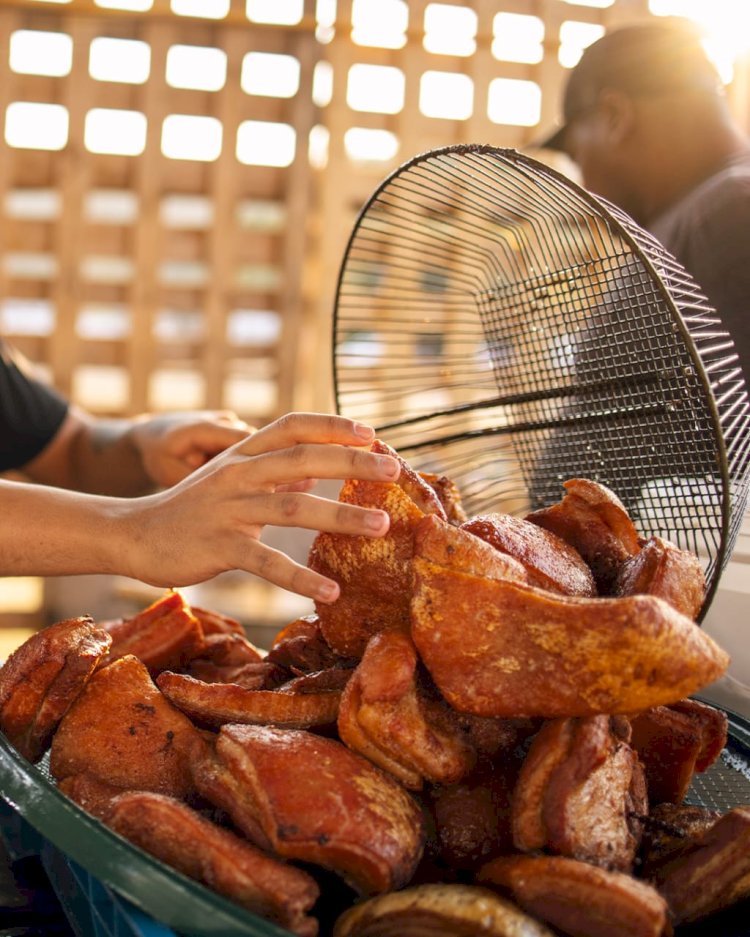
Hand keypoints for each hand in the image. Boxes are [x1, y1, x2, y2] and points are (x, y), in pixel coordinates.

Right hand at [120, 413, 399, 600]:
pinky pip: (266, 563)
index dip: (333, 426)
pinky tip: (331, 591)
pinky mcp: (218, 547)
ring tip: (382, 527)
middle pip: (302, 459)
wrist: (134, 534)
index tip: (373, 434)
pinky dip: (301, 577)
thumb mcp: (231, 479)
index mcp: (243, 453)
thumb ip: (272, 474)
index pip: (293, 426)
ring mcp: (228, 509)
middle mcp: (238, 473)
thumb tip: (315, 474)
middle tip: (395, 470)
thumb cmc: (191, 507)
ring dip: (342, 518)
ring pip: (293, 509)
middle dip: (353, 464)